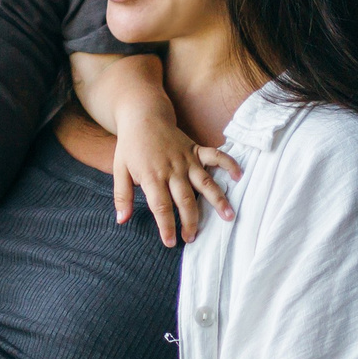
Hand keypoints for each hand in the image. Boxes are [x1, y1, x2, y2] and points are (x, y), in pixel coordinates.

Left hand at [110, 105, 240, 246]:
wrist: (143, 116)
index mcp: (152, 176)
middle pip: (185, 200)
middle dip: (191, 221)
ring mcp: (187, 159)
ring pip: (205, 183)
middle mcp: (172, 169)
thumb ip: (122, 196)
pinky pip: (215, 156)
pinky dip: (229, 164)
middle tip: (192, 238)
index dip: (167, 226)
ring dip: (218, 200)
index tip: (171, 242)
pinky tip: (239, 176)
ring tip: (229, 217)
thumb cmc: (130, 146)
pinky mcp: (196, 150)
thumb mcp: (119, 170)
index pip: (161, 206)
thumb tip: (121, 220)